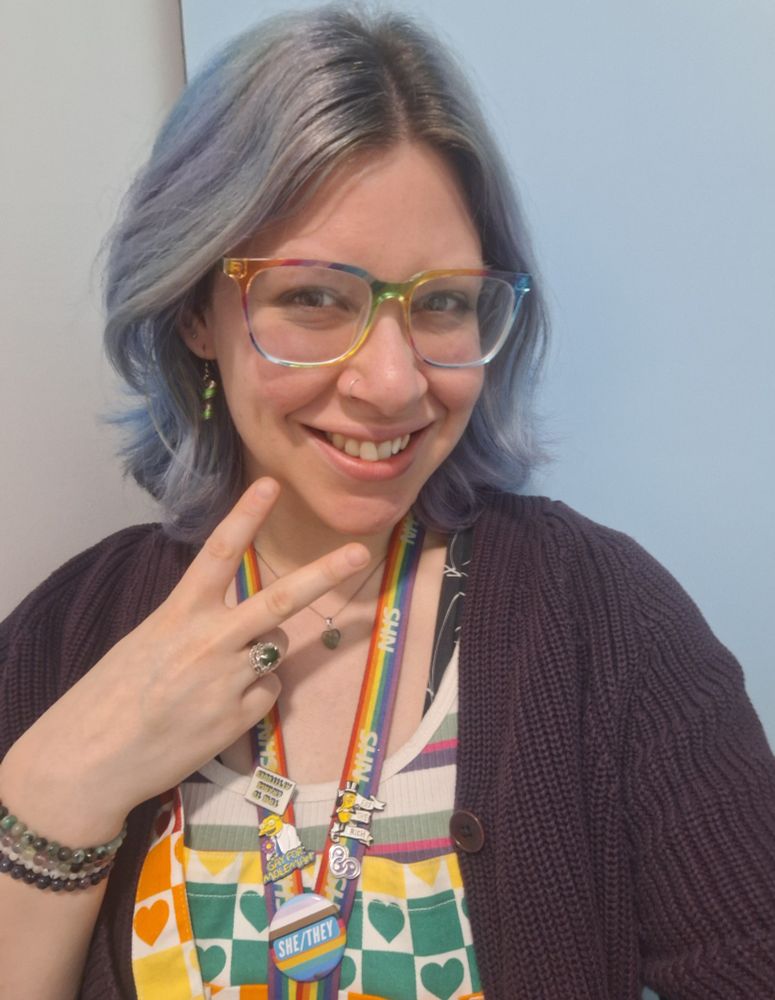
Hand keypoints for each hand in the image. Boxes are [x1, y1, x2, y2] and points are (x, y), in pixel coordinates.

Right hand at [0, 478, 368, 840]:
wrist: (89, 760)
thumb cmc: (112, 695)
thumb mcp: (148, 641)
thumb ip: (196, 625)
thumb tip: (244, 627)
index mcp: (178, 614)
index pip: (218, 553)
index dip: (245, 516)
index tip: (271, 485)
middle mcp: (210, 641)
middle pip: (280, 600)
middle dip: (324, 573)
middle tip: (360, 552)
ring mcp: (229, 680)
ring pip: (278, 646)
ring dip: (267, 648)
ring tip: (222, 672)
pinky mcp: (239, 719)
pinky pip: (269, 690)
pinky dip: (256, 692)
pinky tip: (220, 708)